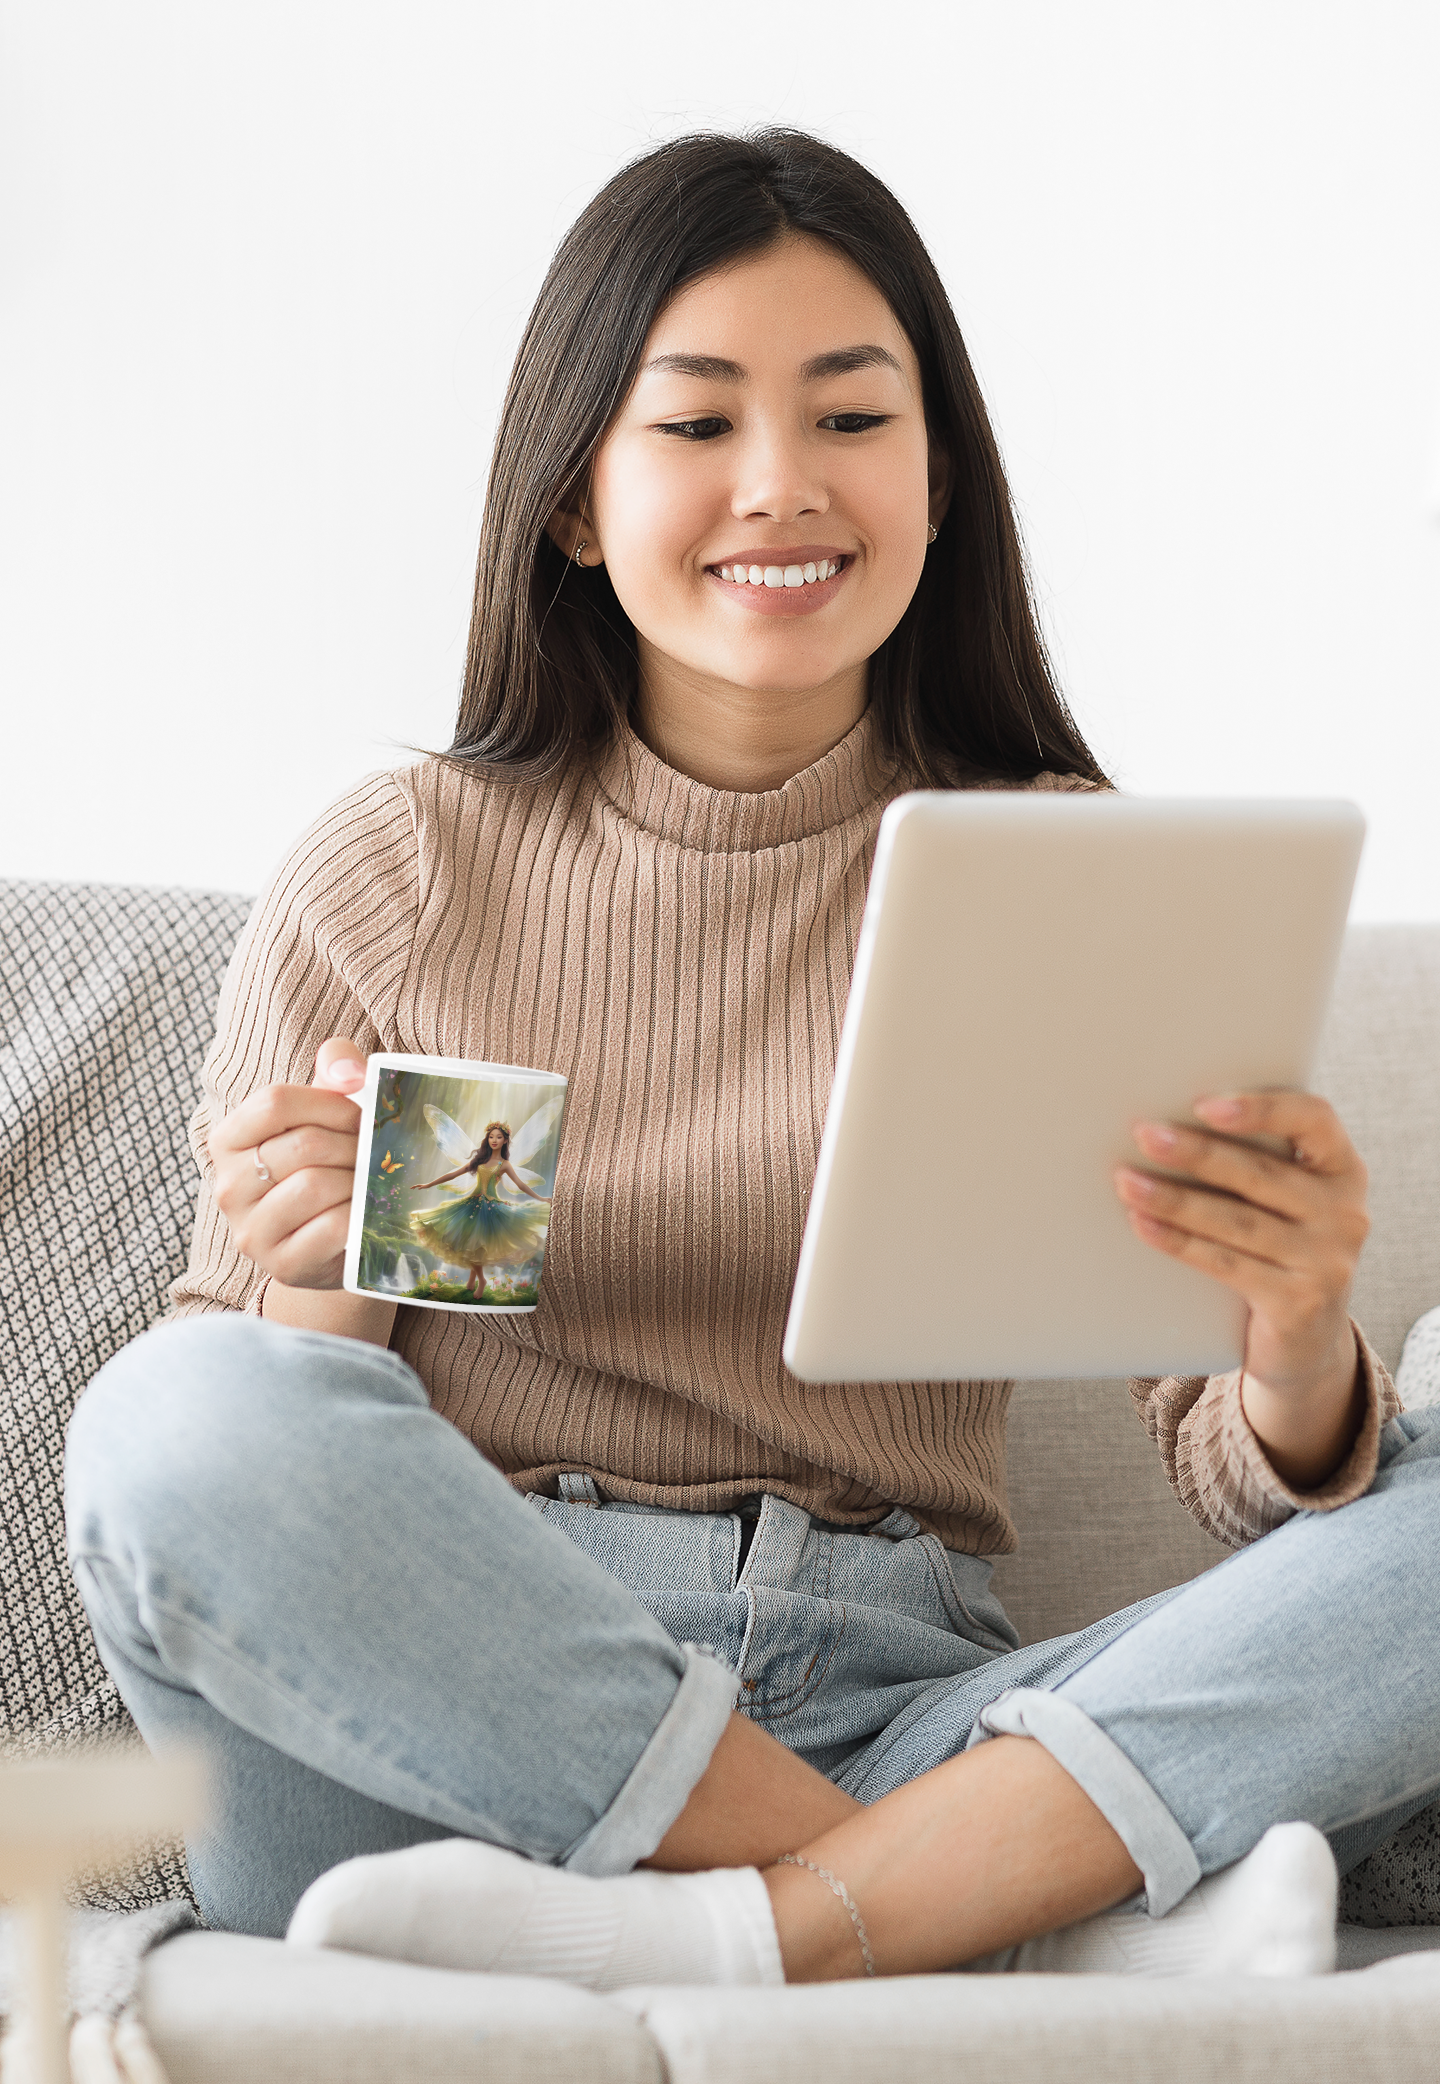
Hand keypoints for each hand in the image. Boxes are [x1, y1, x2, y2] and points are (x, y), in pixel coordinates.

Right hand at [210, 1039, 367, 1289]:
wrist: (330, 1244)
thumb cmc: (327, 1165)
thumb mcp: (324, 1111)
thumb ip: (335, 1067)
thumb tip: (350, 1071)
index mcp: (228, 1140)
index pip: (274, 1103)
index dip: (329, 1104)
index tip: (358, 1116)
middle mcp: (228, 1186)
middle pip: (303, 1146)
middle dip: (353, 1146)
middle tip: (374, 1154)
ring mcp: (251, 1230)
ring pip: (317, 1185)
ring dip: (358, 1181)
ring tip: (368, 1182)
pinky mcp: (282, 1265)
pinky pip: (333, 1227)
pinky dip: (360, 1216)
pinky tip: (365, 1214)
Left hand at [1113, 1091, 1369, 1485]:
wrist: (1305, 1341)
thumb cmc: (1279, 1247)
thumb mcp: (1286, 1201)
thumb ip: (1254, 1161)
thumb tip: (1168, 1122)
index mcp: (1343, 1169)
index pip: (1314, 1119)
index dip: (1261, 1109)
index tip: (1205, 1105)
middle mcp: (1345, 1212)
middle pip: (1262, 1174)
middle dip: (1197, 1153)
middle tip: (1144, 1134)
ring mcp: (1327, 1261)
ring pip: (1238, 1221)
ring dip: (1175, 1199)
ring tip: (1127, 1181)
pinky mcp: (1298, 1302)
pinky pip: (1227, 1264)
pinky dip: (1180, 1242)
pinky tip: (1144, 1224)